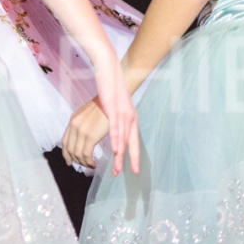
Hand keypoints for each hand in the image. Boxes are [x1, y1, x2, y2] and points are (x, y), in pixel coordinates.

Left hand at [61, 98, 109, 171]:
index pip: (64, 141)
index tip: (69, 161)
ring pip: (77, 154)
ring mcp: (82, 131)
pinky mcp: (91, 136)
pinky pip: (86, 154)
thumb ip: (82, 125)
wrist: (113, 100)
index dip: (66, 154)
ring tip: (90, 165)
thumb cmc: (104, 108)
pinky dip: (89, 162)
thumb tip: (80, 139)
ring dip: (83, 163)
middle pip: (69, 149)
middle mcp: (74, 125)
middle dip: (75, 160)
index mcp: (73, 120)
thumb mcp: (88, 115)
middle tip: (83, 165)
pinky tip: (94, 163)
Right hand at [77, 56, 140, 176]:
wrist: (109, 69)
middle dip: (125, 160)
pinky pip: (116, 127)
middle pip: (129, 143)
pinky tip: (116, 149)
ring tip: (116, 168)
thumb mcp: (115, 105)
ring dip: (120, 155)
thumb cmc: (110, 87)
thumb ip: (115, 118)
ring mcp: (122, 113)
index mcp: (130, 117)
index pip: (134, 141)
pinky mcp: (114, 108)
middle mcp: (129, 117)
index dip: (135, 156)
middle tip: (119, 174)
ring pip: (123, 138)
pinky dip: (116, 139)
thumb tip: (112, 129)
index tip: (134, 171)